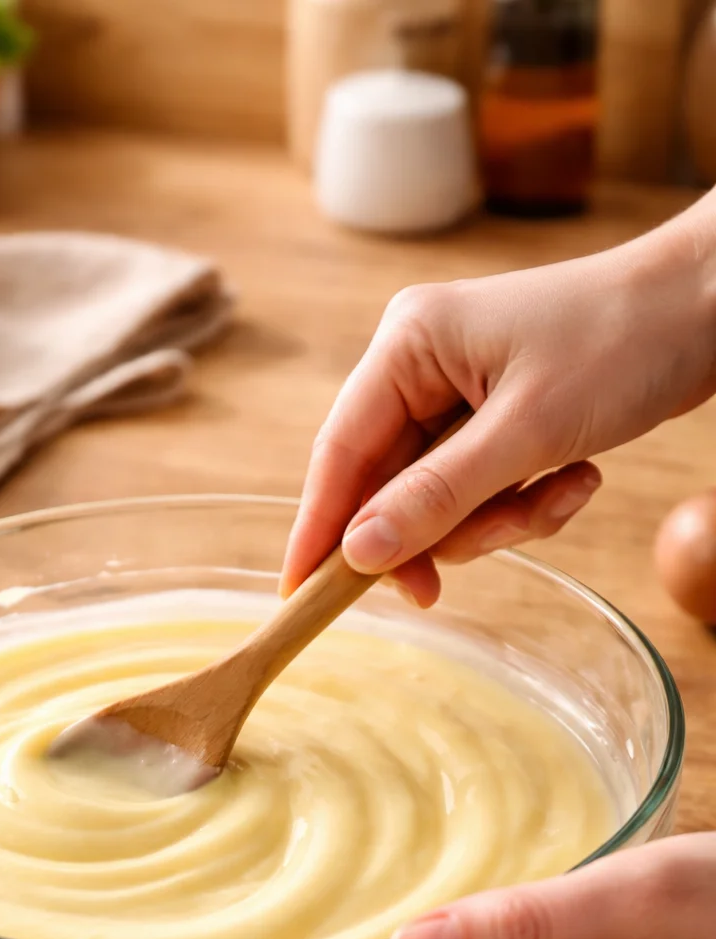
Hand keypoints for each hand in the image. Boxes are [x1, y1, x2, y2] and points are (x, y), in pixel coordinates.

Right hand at [284, 190, 715, 603]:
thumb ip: (436, 497)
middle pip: (390, 487)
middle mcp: (421, 366)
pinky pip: (484, 491)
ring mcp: (460, 394)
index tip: (300, 596)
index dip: (319, 529)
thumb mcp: (525, 432)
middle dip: (442, 530)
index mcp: (408, 346)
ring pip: (441, 500)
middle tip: (465, 571)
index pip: (340, 454)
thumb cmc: (621, 343)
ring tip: (560, 493)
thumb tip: (359, 553)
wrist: (711, 305)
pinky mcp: (498, 418)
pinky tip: (576, 478)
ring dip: (500, 518)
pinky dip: (528, 502)